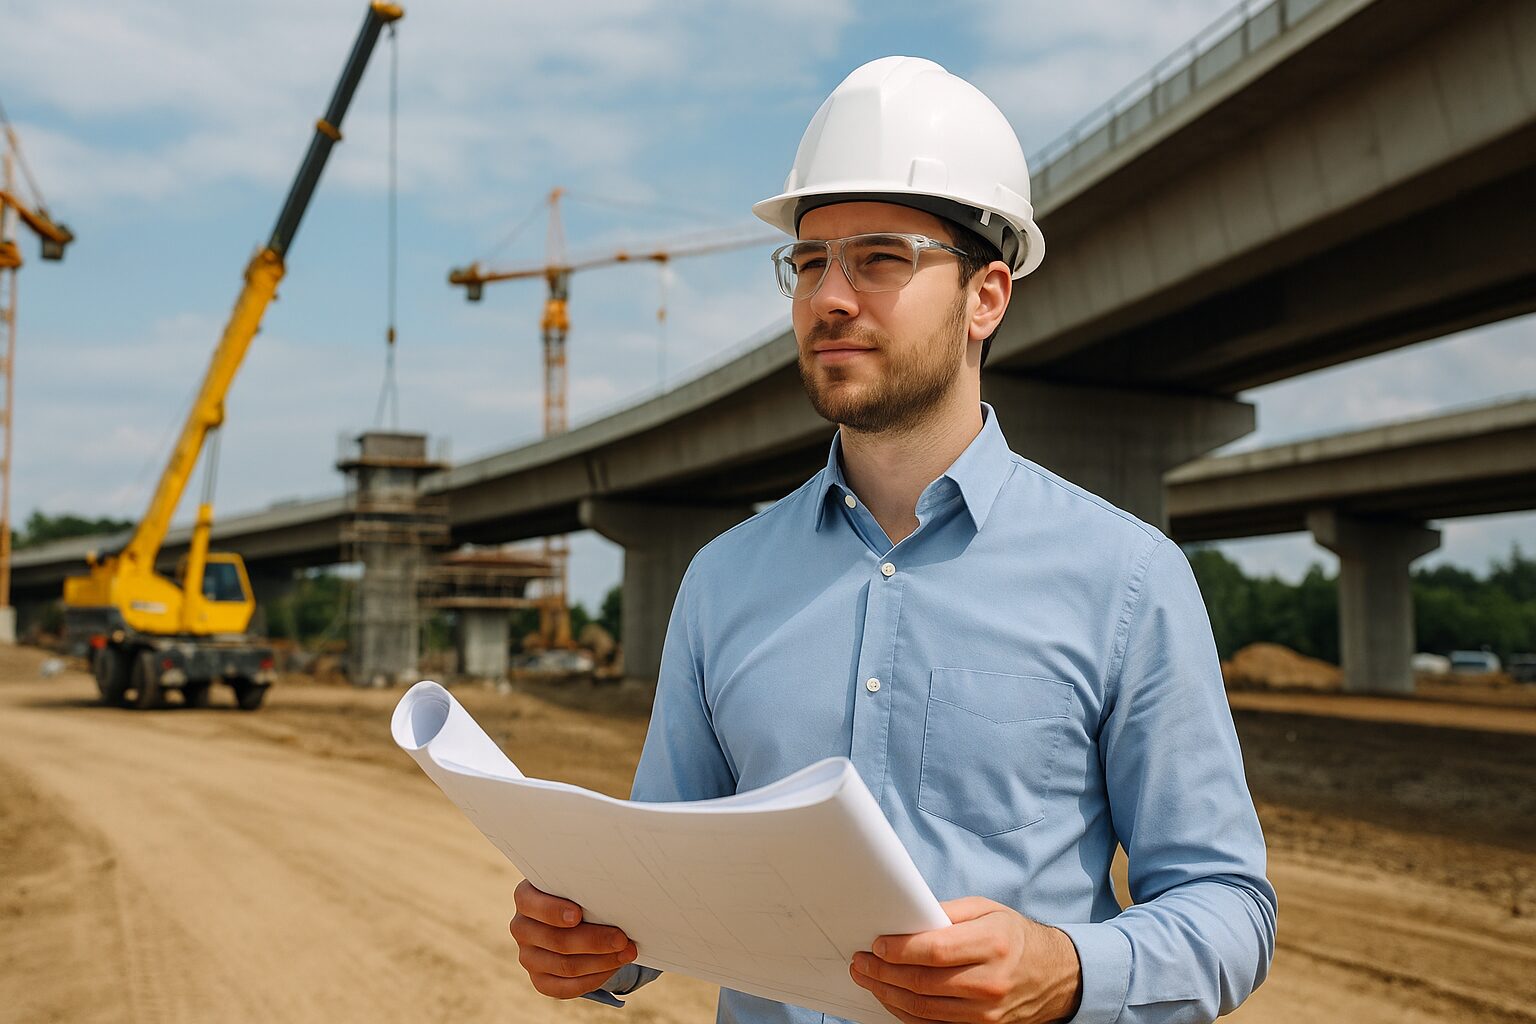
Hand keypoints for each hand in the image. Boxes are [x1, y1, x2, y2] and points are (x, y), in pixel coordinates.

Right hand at [510, 879, 638, 998]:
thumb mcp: (577, 885)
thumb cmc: (578, 894)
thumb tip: (615, 897)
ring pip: (565, 966)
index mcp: (526, 898)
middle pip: (557, 940)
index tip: (578, 915)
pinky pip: (566, 987)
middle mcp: (522, 928)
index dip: (553, 911)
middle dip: (594, 941)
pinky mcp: (540, 980)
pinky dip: (594, 978)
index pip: (532, 904)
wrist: (573, 918)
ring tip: (626, 953)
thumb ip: (586, 888)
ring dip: (601, 961)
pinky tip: (613, 967)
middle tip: (622, 939)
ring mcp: (528, 957)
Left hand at [849, 896, 1081, 1023]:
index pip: (935, 951)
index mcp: (992, 944)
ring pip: (924, 1009)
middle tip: (860, 962)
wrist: (1055, 976)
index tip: (876, 945)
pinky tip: (891, 998)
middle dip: (884, 973)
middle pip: (923, 983)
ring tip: (867, 979)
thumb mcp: (987, 910)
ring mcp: (986, 1013)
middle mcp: (990, 982)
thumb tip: (908, 917)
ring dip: (888, 994)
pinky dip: (907, 1013)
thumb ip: (948, 912)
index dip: (900, 950)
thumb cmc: (1014, 936)